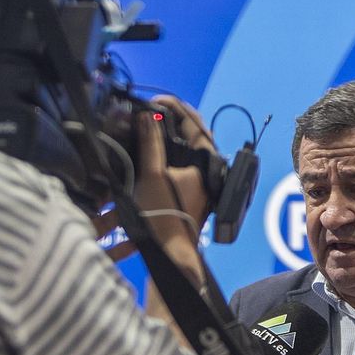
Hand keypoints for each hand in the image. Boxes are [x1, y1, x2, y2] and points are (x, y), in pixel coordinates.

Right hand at [132, 96, 212, 262]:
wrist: (170, 253)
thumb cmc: (163, 216)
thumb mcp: (152, 174)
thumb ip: (150, 142)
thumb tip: (147, 116)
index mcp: (205, 161)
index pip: (194, 122)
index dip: (175, 107)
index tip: (155, 101)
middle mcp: (208, 169)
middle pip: (192, 134)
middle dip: (172, 118)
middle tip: (151, 110)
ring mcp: (201, 181)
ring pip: (187, 148)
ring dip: (168, 135)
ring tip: (148, 125)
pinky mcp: (192, 191)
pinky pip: (182, 163)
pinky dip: (168, 152)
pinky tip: (151, 152)